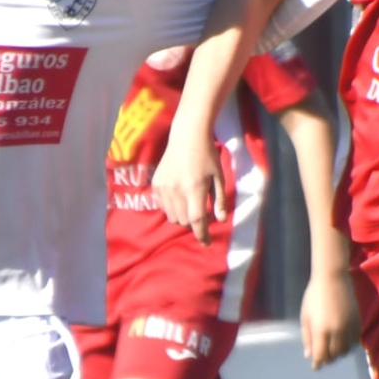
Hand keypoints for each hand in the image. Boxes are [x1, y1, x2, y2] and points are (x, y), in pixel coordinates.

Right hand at [153, 126, 226, 245]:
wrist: (187, 135)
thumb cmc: (207, 155)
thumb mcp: (219, 177)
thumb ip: (220, 200)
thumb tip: (221, 221)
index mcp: (194, 188)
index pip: (197, 220)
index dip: (202, 234)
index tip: (206, 243)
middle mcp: (176, 190)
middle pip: (184, 221)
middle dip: (194, 223)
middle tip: (202, 212)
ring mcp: (164, 187)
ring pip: (173, 217)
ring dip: (183, 217)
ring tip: (190, 204)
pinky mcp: (156, 184)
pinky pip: (163, 207)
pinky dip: (172, 209)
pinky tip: (179, 198)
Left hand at [300, 270, 359, 368]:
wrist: (333, 278)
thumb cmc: (314, 296)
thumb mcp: (306, 316)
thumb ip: (307, 337)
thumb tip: (309, 355)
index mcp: (321, 330)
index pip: (320, 355)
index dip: (317, 363)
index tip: (315, 366)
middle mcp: (337, 331)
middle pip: (335, 355)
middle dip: (328, 359)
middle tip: (323, 358)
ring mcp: (349, 326)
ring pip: (346, 350)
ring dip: (339, 353)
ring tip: (333, 351)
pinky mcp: (357, 321)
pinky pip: (355, 341)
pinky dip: (349, 345)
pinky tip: (343, 342)